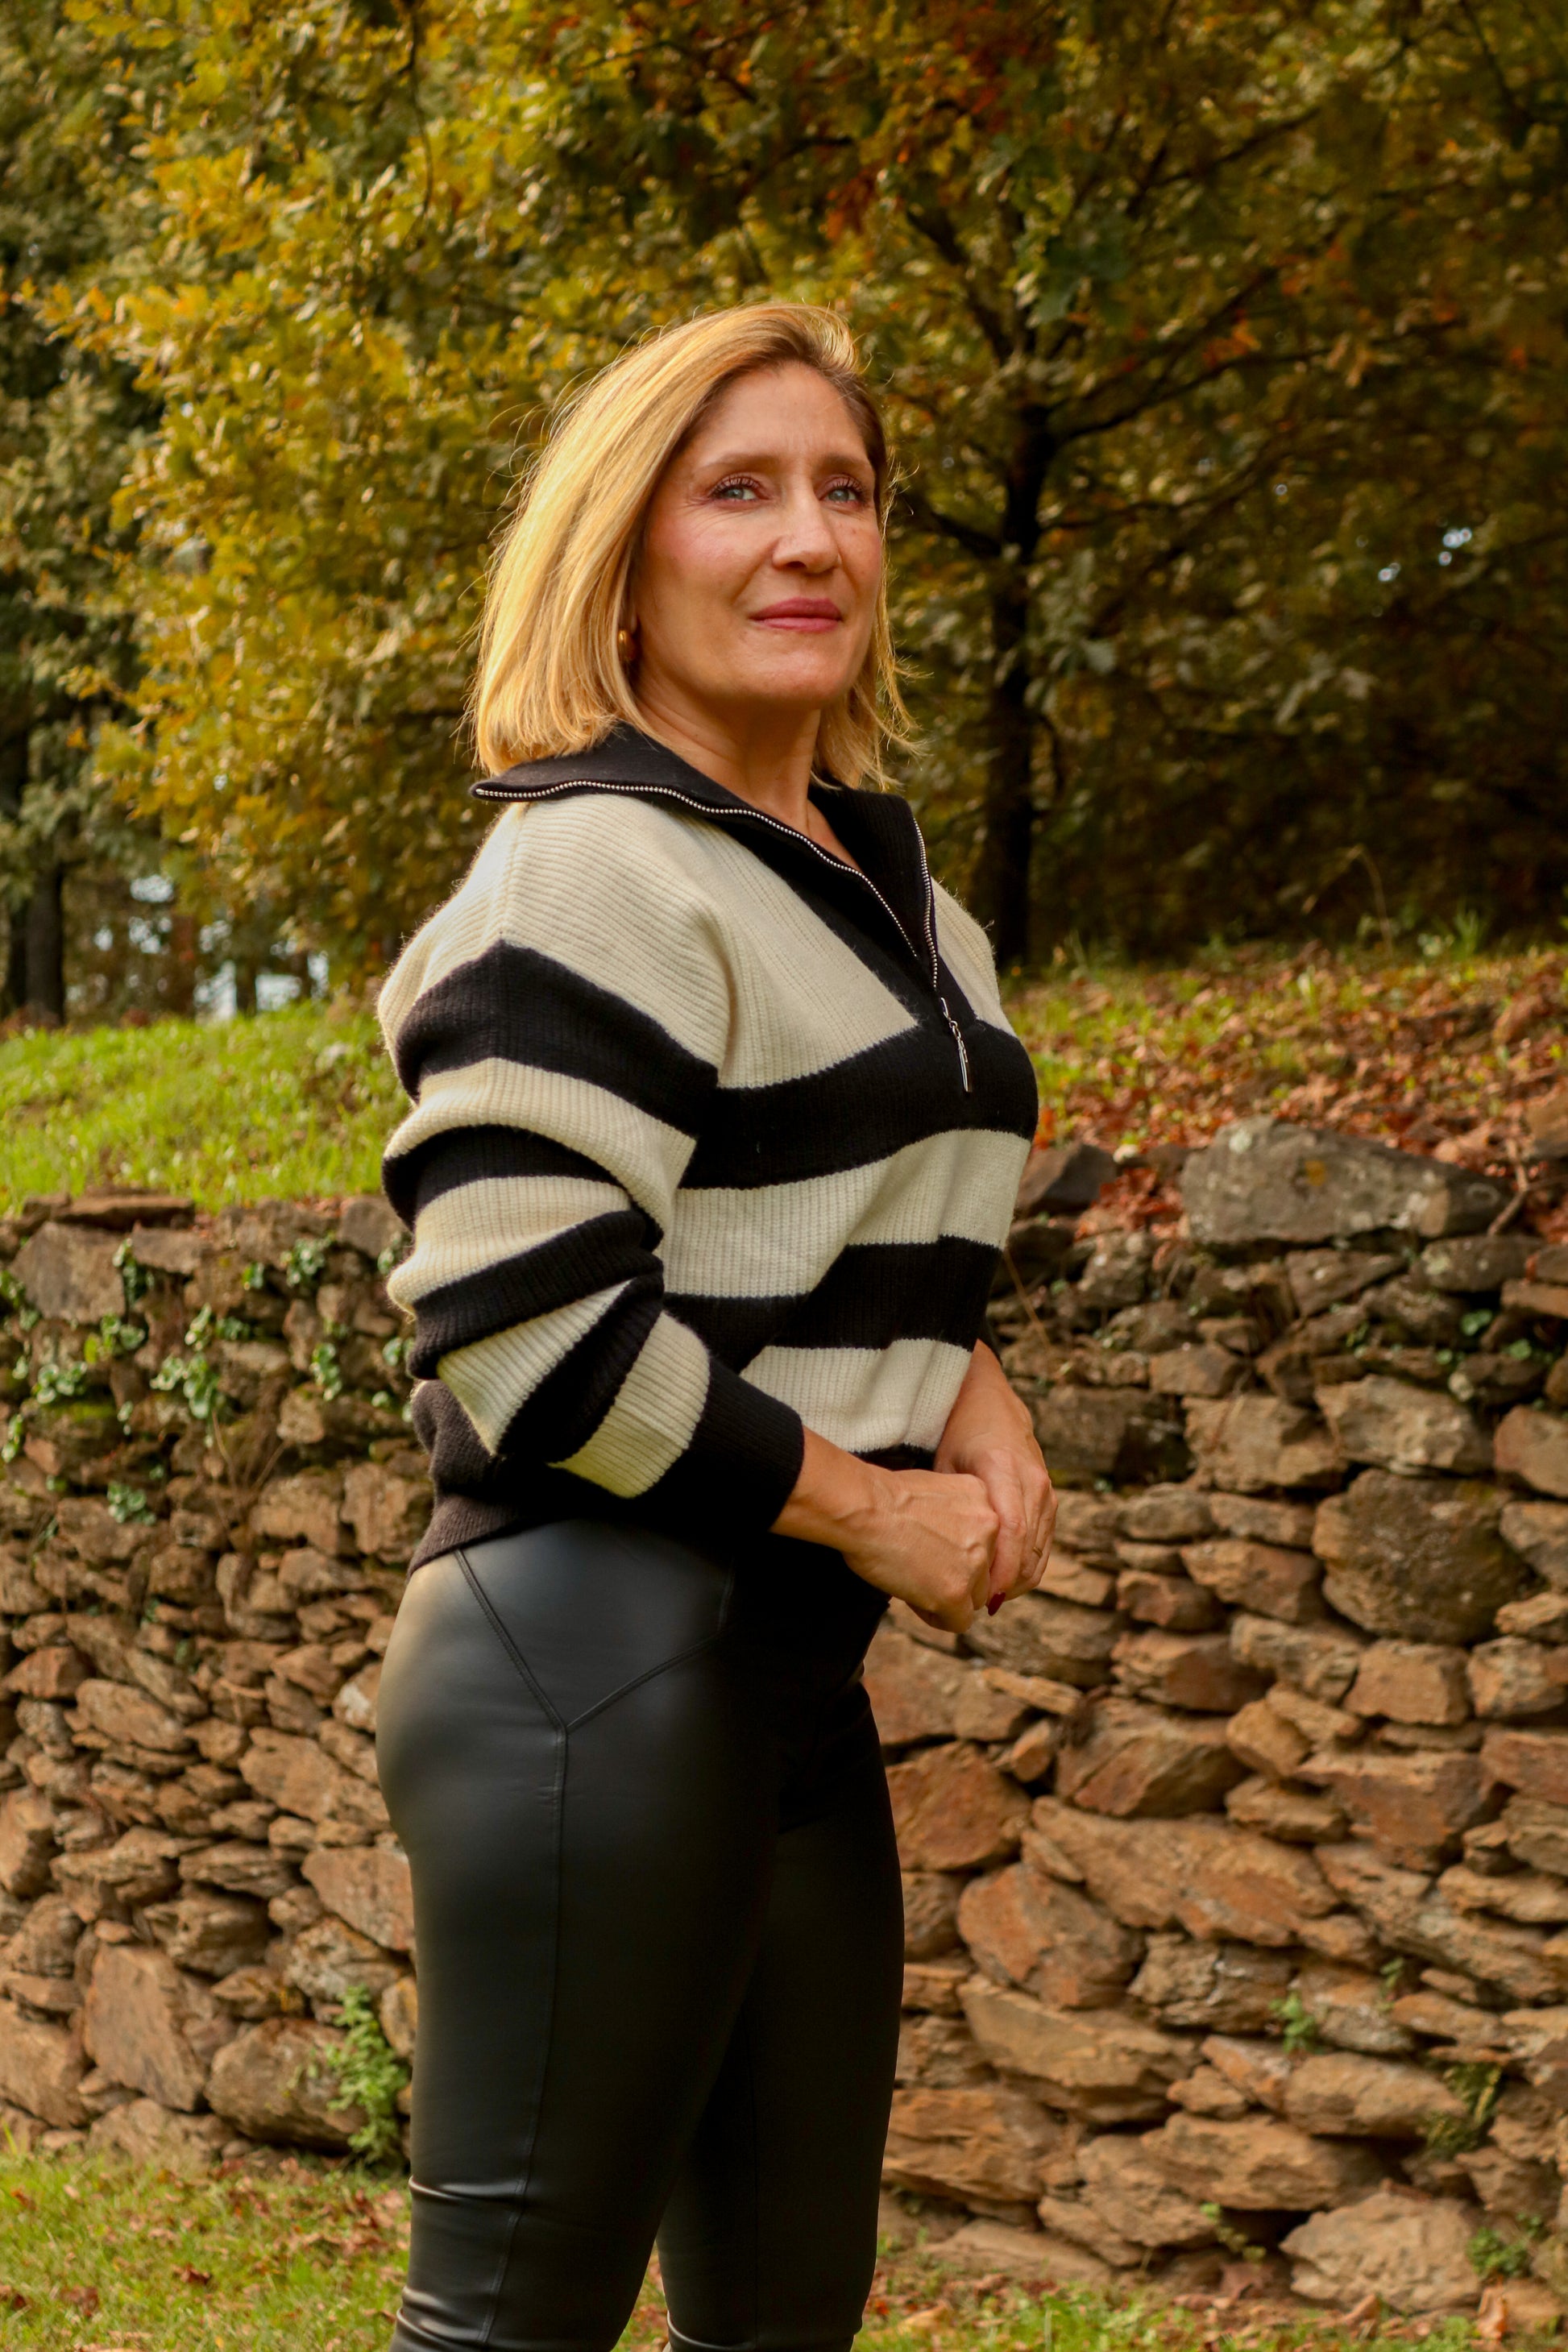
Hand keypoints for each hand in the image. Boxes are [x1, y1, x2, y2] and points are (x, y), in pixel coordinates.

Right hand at [772, 1430, 998, 1633]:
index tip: (931, 1549)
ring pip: (975, 1598)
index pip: (986, 1538)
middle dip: (956, 1574)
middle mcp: (989, 1528)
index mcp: (982, 1497)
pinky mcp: (956, 1591)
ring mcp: (976, 1562)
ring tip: (914, 1584)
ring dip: (948, 1596)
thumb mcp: (932, 1492)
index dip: (957, 1550)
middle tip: (921, 1569)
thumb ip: (953, 1516)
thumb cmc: (880, 1496)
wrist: (863, 1508)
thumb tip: (951, 1543)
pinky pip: (958, 1621)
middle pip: (985, 1569)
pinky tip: (914, 1600)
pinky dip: (937, 1616)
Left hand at [935, 1341, 1054, 1610]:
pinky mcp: (1051, 1499)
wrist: (991, 1404)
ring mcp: (1046, 1490)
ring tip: (988, 1598)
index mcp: (1003, 1470)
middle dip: (1006, 1585)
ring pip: (1039, 1552)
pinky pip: (1045, 1544)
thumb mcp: (945, 1466)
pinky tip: (1004, 1580)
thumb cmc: (958, 1435)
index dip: (1000, 1572)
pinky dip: (1028, 1567)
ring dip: (1017, 1581)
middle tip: (979, 1606)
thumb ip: (949, 1506)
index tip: (982, 1598)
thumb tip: (937, 1555)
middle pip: (1028, 1549)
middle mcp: (1032, 1481)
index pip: (1011, 1533)